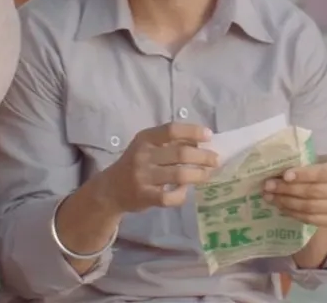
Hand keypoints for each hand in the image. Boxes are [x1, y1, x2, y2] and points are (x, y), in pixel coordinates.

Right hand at [92, 122, 218, 214]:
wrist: (110, 190)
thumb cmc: (135, 164)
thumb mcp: (147, 147)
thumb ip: (170, 143)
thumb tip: (201, 141)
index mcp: (145, 139)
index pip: (171, 130)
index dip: (192, 132)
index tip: (209, 135)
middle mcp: (143, 155)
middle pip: (179, 154)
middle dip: (203, 157)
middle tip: (216, 160)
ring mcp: (143, 177)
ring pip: (178, 176)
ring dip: (198, 175)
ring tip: (207, 175)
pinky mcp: (144, 196)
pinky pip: (170, 197)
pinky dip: (181, 195)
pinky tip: (184, 191)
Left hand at [262, 155, 326, 227]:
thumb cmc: (321, 171)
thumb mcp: (316, 162)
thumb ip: (302, 164)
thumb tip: (275, 169)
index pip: (323, 173)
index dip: (303, 175)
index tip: (284, 176)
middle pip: (314, 192)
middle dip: (288, 189)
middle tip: (268, 186)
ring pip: (310, 208)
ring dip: (286, 202)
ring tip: (270, 197)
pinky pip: (309, 219)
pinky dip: (292, 213)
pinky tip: (280, 207)